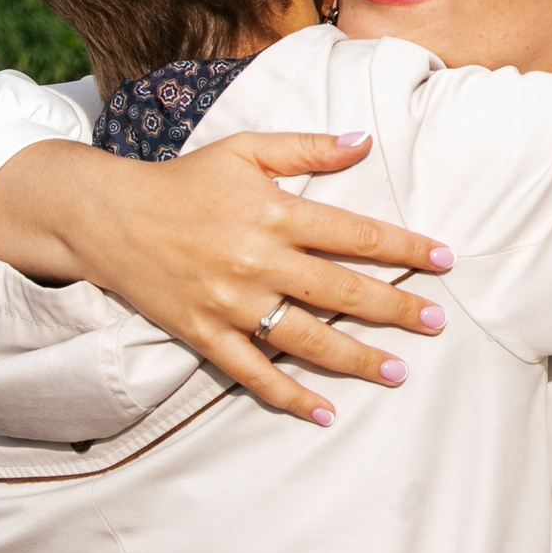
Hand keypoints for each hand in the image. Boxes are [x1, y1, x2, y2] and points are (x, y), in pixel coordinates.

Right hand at [0, 133, 454, 424]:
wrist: (106, 216)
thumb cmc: (185, 180)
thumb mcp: (245, 150)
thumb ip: (307, 148)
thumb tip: (364, 141)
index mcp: (274, 213)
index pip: (355, 234)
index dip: (404, 248)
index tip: (445, 260)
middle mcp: (257, 261)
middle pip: (342, 292)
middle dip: (395, 309)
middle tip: (436, 322)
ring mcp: (231, 303)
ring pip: (307, 339)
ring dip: (357, 358)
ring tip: (398, 371)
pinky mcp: (205, 333)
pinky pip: (253, 372)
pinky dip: (289, 395)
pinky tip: (324, 412)